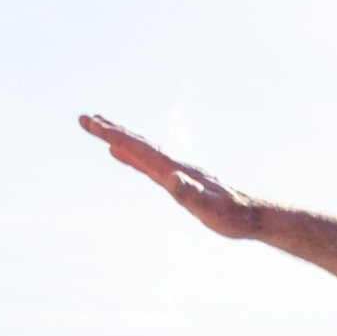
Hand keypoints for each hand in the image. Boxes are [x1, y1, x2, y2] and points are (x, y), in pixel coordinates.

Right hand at [80, 116, 261, 238]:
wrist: (251, 216)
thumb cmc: (231, 216)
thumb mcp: (209, 208)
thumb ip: (191, 193)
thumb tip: (173, 178)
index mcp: (174, 169)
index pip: (139, 148)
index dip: (114, 136)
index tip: (92, 123)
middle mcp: (173, 165)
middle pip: (137, 143)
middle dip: (110, 131)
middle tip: (85, 119)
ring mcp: (174, 171)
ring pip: (140, 151)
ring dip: (119, 140)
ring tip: (99, 129)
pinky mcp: (177, 181)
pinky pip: (147, 165)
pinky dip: (131, 157)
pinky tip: (121, 155)